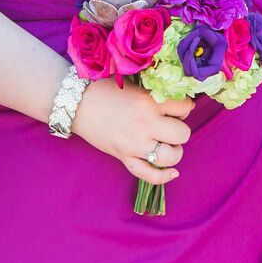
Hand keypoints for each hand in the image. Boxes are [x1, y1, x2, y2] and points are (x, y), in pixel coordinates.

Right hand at [71, 78, 194, 186]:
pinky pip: (149, 174)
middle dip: (180, 130)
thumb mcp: (135, 85)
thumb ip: (155, 95)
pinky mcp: (124, 157)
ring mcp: (135, 144)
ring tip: (167, 144)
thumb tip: (177, 104)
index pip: (185, 107)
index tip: (176, 108)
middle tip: (169, 126)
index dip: (184, 108)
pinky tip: (172, 173)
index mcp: (149, 102)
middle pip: (183, 134)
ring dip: (174, 151)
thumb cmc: (104, 89)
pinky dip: (163, 176)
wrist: (76, 102)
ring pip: (171, 156)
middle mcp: (145, 125)